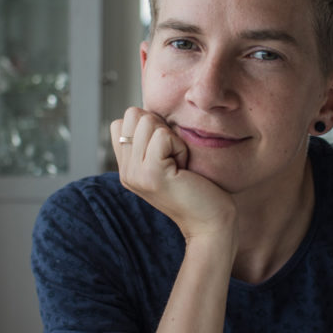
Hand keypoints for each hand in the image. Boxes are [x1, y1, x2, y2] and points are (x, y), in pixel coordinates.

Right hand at [112, 108, 236, 243]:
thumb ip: (151, 140)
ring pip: (147, 121)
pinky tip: (185, 168)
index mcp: (127, 167)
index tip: (167, 153)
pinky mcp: (152, 175)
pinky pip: (163, 136)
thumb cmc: (198, 188)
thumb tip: (150, 110)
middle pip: (132, 115)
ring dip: (172, 138)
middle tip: (175, 157)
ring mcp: (135, 174)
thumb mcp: (168, 160)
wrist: (211, 223)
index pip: (122, 121)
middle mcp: (125, 171)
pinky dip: (180, 147)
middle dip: (160, 127)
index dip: (150, 126)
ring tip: (180, 164)